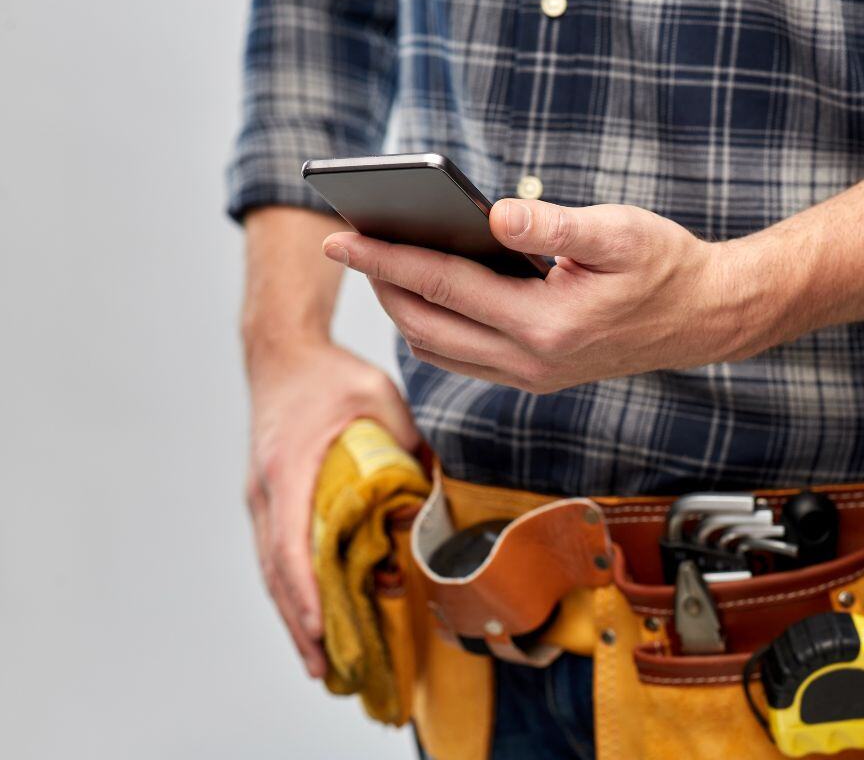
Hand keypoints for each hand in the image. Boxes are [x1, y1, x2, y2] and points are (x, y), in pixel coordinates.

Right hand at [244, 338, 420, 676]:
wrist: (283, 352)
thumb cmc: (331, 375)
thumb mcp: (380, 397)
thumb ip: (410, 442)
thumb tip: (444, 486)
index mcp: (289, 469)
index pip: (292, 543)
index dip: (306, 590)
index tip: (322, 626)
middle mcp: (267, 491)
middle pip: (278, 571)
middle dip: (301, 623)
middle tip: (326, 669)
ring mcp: (262, 498)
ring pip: (273, 570)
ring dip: (294, 616)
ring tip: (318, 662)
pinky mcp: (268, 499)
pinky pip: (277, 555)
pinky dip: (292, 591)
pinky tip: (310, 617)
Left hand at [321, 200, 760, 391]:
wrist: (704, 319)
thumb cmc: (665, 267)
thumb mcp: (620, 232)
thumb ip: (555, 224)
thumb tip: (493, 212)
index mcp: (545, 324)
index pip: (442, 286)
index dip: (385, 259)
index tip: (340, 236)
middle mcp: (530, 361)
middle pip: (426, 326)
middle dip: (381, 286)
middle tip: (353, 243)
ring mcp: (531, 376)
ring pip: (440, 350)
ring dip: (404, 311)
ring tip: (385, 265)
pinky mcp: (536, 377)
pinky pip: (464, 359)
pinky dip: (434, 328)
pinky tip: (431, 293)